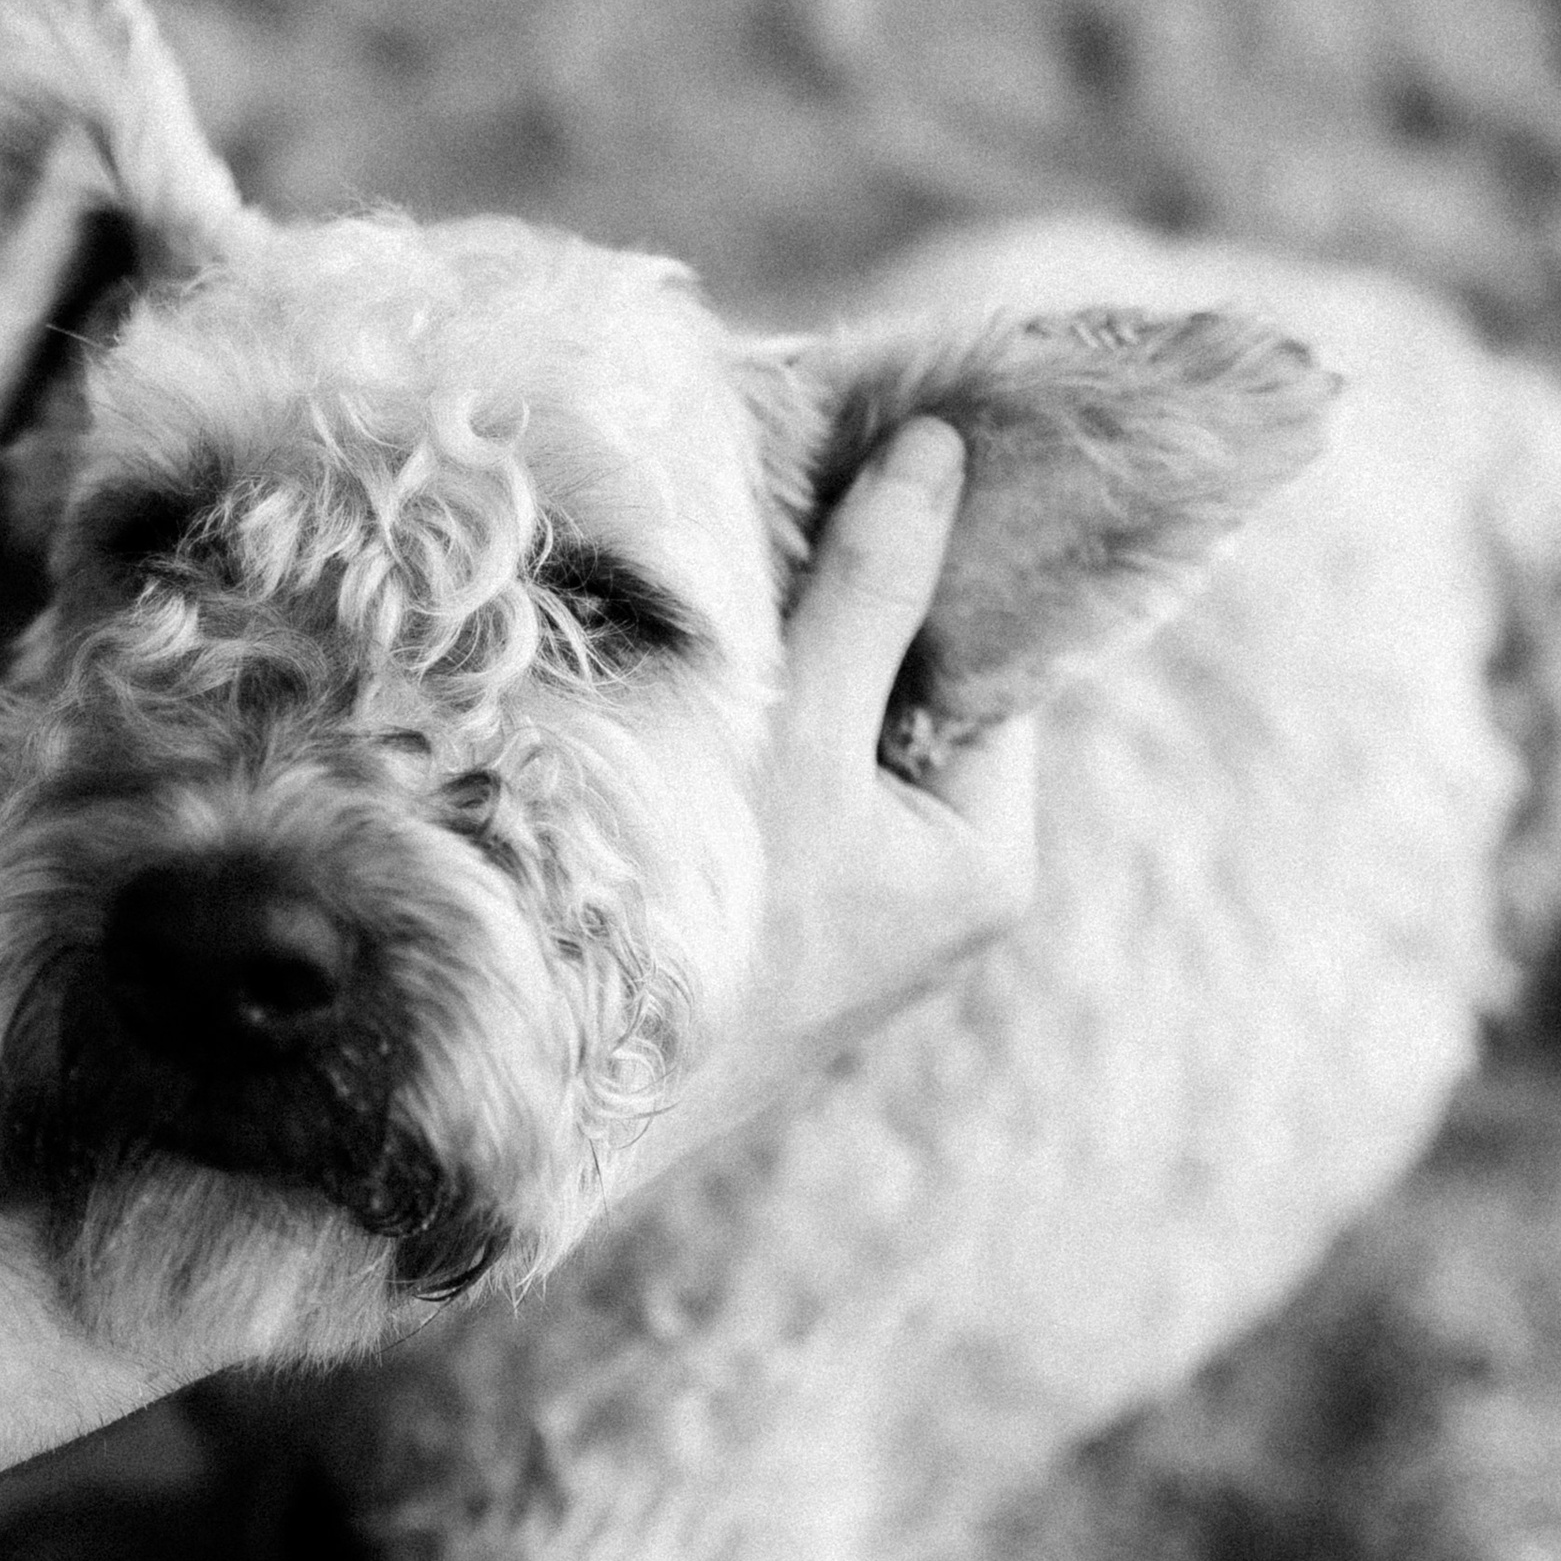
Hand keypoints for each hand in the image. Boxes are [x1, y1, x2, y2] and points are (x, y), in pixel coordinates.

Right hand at [628, 420, 1038, 1180]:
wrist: (567, 1108)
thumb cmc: (710, 929)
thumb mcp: (801, 734)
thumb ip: (870, 592)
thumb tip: (940, 452)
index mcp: (989, 853)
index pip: (993, 657)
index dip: (941, 556)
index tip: (880, 454)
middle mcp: (937, 887)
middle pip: (910, 690)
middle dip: (848, 599)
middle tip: (784, 486)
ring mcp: (851, 909)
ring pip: (829, 733)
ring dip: (778, 659)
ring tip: (717, 570)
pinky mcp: (770, 919)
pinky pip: (771, 782)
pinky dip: (736, 724)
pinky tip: (677, 672)